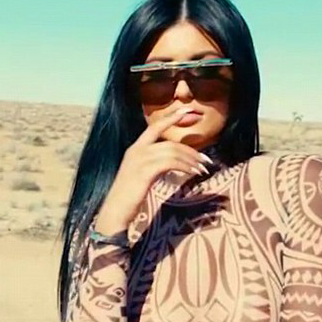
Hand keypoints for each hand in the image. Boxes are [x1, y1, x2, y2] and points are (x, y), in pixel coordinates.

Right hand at [94, 106, 213, 233]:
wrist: (115, 211)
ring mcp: (140, 159)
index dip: (172, 117)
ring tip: (202, 170)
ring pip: (173, 151)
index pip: (155, 126)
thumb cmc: (129, 197)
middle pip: (170, 142)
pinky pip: (171, 162)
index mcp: (135, 148)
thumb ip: (154, 165)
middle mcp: (136, 150)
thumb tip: (173, 162)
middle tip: (206, 160)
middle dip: (191, 150)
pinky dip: (185, 167)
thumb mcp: (141, 175)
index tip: (188, 110)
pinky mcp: (145, 170)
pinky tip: (193, 173)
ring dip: (191, 160)